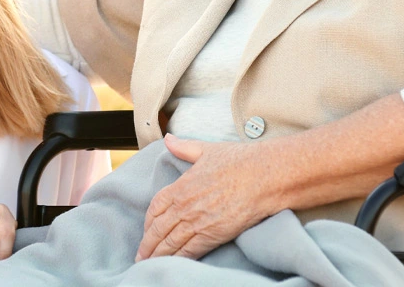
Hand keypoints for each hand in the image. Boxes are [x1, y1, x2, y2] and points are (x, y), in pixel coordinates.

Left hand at [136, 134, 278, 261]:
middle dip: (148, 244)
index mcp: (182, 185)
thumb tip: (168, 139)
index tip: (146, 228)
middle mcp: (185, 205)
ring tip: (149, 264)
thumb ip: (184, 147)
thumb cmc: (238, 160)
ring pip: (170, 243)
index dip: (148, 220)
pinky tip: (172, 265)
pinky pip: (189, 252)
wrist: (263, 175)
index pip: (156, 206)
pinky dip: (178, 260)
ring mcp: (197, 221)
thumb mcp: (206, 149)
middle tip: (140, 256)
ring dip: (157, 255)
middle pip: (158, 229)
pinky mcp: (212, 235)